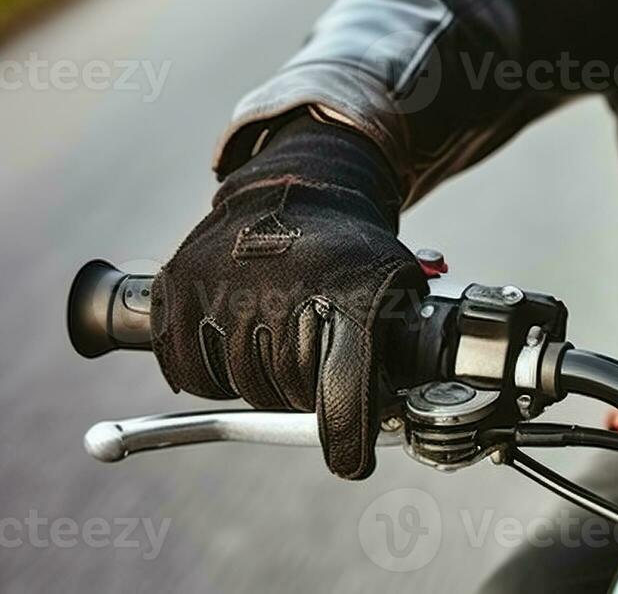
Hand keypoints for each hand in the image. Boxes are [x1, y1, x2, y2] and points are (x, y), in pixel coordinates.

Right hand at [150, 114, 424, 479]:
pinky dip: (212, 375)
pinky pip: (191, 372)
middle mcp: (283, 288)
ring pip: (239, 387)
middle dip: (304, 393)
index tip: (350, 462)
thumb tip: (404, 410)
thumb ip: (402, 346)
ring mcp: (224, 286)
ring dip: (259, 382)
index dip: (347, 434)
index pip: (344, 386)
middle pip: (290, 394)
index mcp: (349, 292)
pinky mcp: (179, 287)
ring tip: (277, 340)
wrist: (298, 189)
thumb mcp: (397, 284)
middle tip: (312, 362)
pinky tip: (236, 343)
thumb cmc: (350, 254)